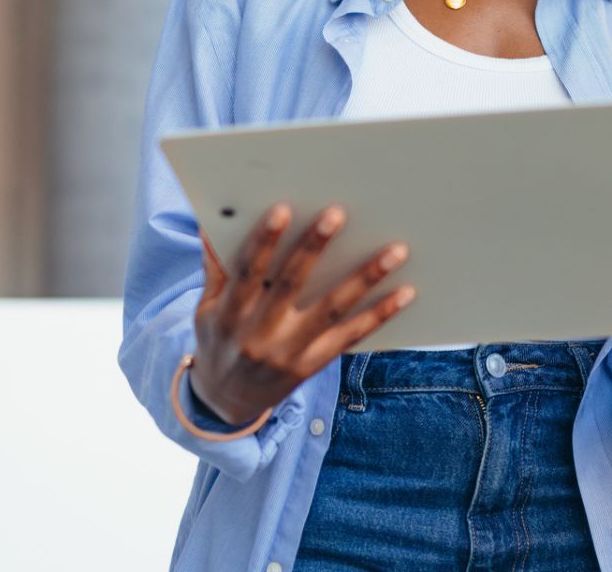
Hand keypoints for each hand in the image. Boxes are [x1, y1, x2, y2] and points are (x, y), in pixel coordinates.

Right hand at [189, 203, 413, 425]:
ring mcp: (290, 352)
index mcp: (230, 315)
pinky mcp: (314, 364)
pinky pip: (352, 336)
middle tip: (337, 213)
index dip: (263, 241)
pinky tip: (406, 292)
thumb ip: (215, 268)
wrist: (227, 402)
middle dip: (313, 248)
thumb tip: (210, 223)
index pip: (247, 273)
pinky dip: (380, 314)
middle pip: (291, 285)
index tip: (282, 208)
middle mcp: (260, 335)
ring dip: (366, 278)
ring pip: (332, 309)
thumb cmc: (219, 340)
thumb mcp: (206, 309)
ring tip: (396, 250)